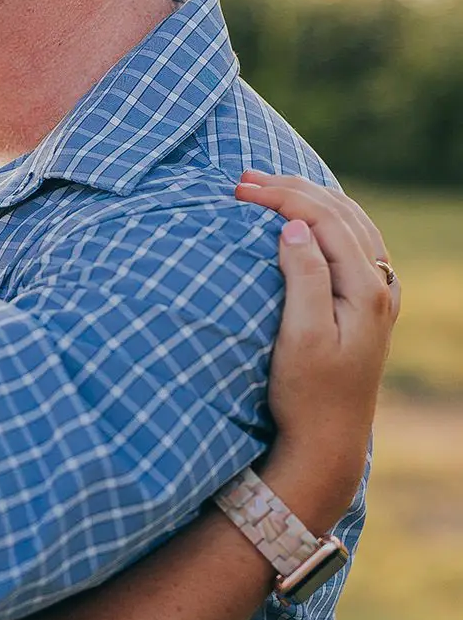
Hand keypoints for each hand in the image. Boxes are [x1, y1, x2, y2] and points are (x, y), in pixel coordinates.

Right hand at [235, 173, 398, 532]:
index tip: (240, 189)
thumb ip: (304, 278)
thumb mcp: (301, 336)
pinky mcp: (365, 305)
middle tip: (243, 180)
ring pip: (349, 223)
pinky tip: (301, 218)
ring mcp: (376, 294)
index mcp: (367, 289)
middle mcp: (380, 285)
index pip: (325, 219)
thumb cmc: (306, 393)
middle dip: (292, 190)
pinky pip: (350, 242)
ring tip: (267, 187)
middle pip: (340, 214)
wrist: (328, 440)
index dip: (283, 196)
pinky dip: (323, 219)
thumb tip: (295, 228)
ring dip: (308, 199)